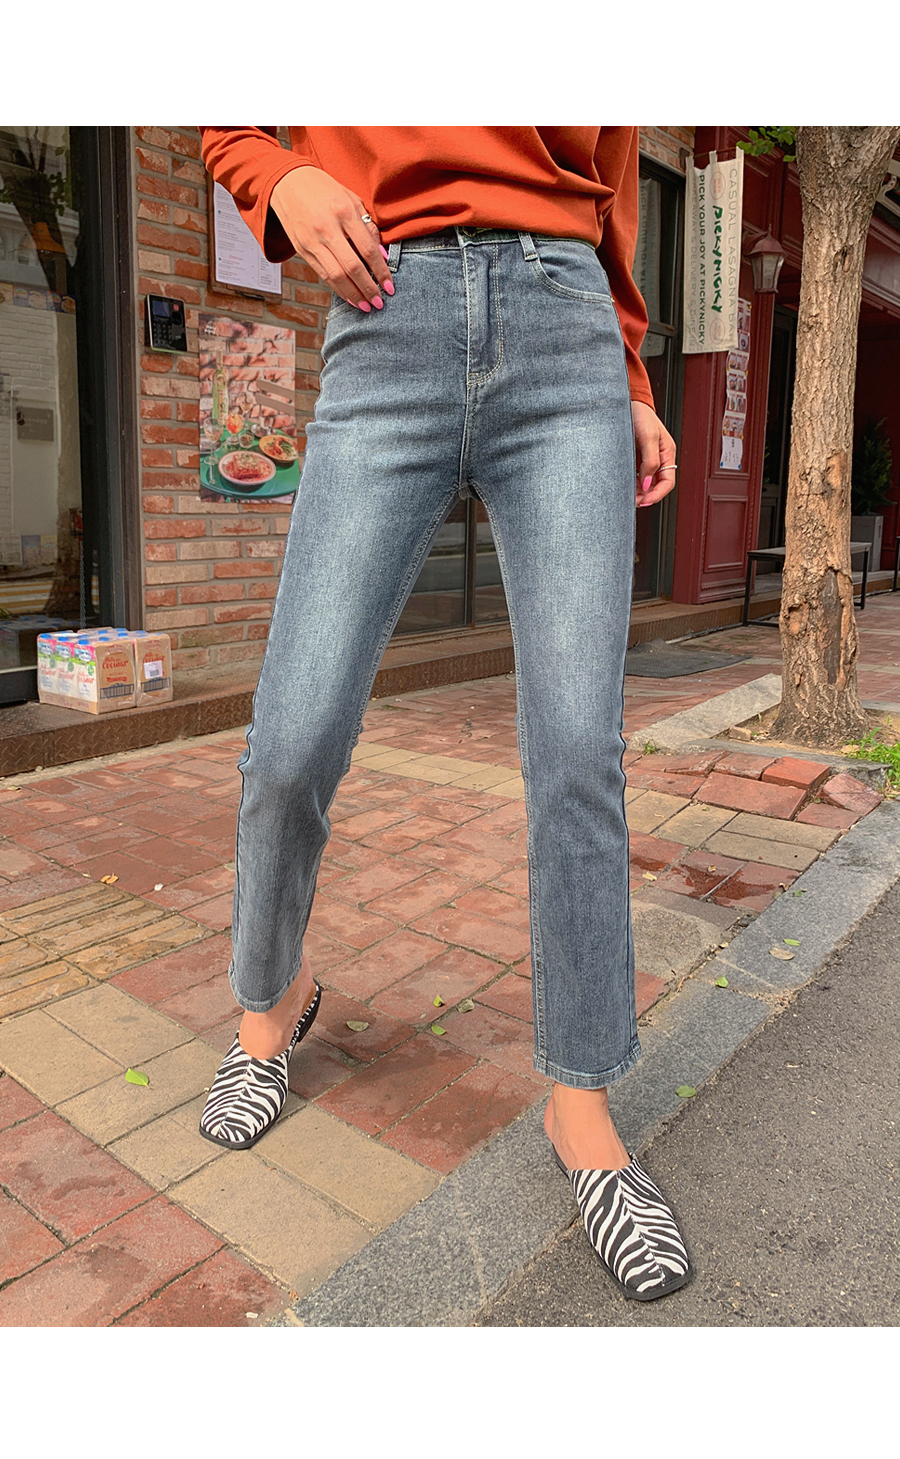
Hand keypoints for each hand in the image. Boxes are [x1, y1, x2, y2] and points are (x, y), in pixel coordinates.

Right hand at [270, 167, 393, 311]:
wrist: (288, 183)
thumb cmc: (325, 190)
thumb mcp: (351, 199)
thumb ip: (368, 227)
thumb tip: (382, 256)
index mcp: (343, 212)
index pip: (367, 250)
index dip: (381, 271)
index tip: (390, 287)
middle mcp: (327, 228)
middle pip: (352, 267)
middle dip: (368, 288)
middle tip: (380, 303)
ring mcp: (312, 241)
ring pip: (336, 276)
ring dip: (353, 294)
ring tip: (366, 306)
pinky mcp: (302, 250)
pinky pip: (323, 274)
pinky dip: (338, 288)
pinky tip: (350, 296)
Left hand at [631, 401, 676, 508]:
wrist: (628, 404)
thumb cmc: (641, 415)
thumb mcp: (648, 437)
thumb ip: (650, 461)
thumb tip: (646, 483)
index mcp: (667, 453)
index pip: (667, 482)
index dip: (657, 494)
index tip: (644, 501)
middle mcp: (659, 459)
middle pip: (656, 485)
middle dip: (646, 496)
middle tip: (633, 501)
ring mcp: (647, 459)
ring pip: (645, 483)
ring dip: (638, 491)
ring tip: (627, 495)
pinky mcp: (636, 459)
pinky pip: (636, 476)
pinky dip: (631, 483)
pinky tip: (624, 485)